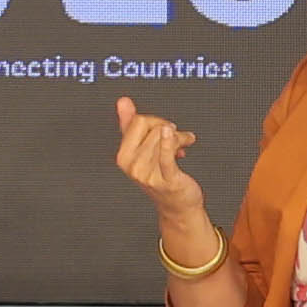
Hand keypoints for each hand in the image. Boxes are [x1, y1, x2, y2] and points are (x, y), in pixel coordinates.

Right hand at [112, 96, 214, 245]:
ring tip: (183, 146)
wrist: (176, 204)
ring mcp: (148, 174)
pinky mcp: (167, 179)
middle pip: (153, 127)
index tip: (164, 130)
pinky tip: (179, 137)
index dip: (155, 121)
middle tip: (177, 138)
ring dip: (180, 138)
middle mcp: (133, 165)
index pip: (138, 121)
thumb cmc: (160, 176)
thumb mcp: (142, 150)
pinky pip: (167, 156)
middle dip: (168, 129)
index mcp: (124, 156)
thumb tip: (123, 102)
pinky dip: (171, 143)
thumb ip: (130, 124)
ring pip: (165, 137)